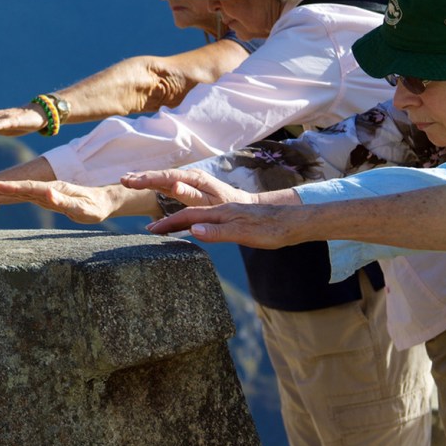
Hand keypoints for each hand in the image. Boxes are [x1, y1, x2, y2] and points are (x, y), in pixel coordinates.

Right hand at [0, 179, 121, 223]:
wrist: (103, 201)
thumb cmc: (94, 207)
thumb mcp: (83, 209)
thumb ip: (65, 202)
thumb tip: (48, 195)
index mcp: (54, 190)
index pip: (29, 188)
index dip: (11, 187)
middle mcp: (49, 189)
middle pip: (22, 187)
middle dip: (3, 186)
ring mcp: (47, 193)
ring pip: (24, 190)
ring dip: (7, 189)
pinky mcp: (48, 198)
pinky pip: (29, 194)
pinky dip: (16, 193)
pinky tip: (6, 193)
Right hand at [121, 169, 254, 206]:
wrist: (241, 205)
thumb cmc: (228, 205)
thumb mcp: (211, 202)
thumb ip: (192, 194)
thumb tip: (174, 185)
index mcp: (194, 178)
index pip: (167, 176)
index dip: (148, 179)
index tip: (132, 182)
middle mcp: (188, 177)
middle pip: (161, 175)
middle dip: (141, 177)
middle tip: (122, 179)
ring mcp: (186, 181)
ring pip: (160, 178)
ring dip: (143, 179)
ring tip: (126, 180)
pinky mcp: (185, 187)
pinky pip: (164, 184)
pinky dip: (151, 184)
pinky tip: (140, 185)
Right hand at [146, 203, 307, 247]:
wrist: (295, 223)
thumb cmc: (273, 230)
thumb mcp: (245, 234)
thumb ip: (218, 232)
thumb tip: (192, 231)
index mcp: (221, 213)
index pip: (188, 217)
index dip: (169, 224)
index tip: (151, 230)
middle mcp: (221, 211)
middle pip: (188, 214)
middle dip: (168, 221)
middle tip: (150, 228)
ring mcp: (228, 215)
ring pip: (197, 217)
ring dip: (178, 222)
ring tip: (164, 228)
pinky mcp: (234, 221)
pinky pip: (206, 221)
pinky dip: (193, 225)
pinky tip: (193, 230)